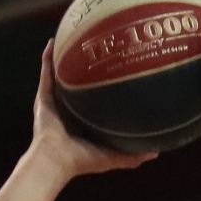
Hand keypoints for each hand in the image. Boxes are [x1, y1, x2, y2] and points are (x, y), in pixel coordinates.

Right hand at [27, 42, 155, 178]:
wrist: (56, 159)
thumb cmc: (82, 160)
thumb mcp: (112, 157)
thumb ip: (132, 155)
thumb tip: (157, 151)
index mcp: (83, 121)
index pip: (95, 100)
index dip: (105, 87)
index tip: (118, 72)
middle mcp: (69, 109)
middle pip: (79, 83)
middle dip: (87, 69)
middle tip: (100, 50)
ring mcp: (55, 102)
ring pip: (61, 74)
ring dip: (66, 58)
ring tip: (75, 39)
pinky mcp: (43, 98)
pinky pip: (46, 73)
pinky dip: (47, 58)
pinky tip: (53, 41)